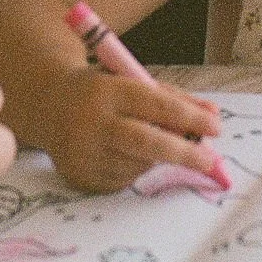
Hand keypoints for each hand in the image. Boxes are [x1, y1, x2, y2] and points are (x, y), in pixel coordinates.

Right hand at [45, 70, 223, 193]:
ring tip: (141, 140)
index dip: (188, 117)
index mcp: (106, 91)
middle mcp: (92, 122)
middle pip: (145, 142)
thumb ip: (173, 99)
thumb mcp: (131, 82)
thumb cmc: (100, 93)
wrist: (46, 106)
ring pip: (138, 164)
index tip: (215, 127)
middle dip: (183, 152)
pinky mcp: (80, 177)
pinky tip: (119, 153)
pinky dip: (134, 168)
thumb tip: (213, 115)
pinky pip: (123, 179)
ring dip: (155, 158)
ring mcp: (83, 153)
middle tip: (209, 161)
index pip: (154, 104)